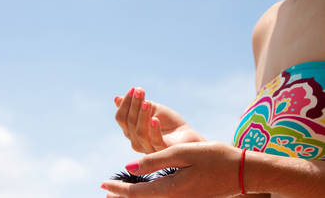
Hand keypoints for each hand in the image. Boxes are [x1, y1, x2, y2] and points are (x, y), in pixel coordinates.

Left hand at [101, 141, 241, 197]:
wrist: (243, 171)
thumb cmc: (214, 157)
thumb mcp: (183, 153)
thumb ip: (155, 161)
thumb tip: (129, 167)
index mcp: (172, 189)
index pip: (137, 193)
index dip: (118, 189)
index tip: (103, 184)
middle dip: (122, 196)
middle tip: (105, 191)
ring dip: (133, 195)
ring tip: (118, 191)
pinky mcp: (189, 197)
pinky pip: (161, 197)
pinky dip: (147, 193)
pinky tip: (143, 187)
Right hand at [114, 87, 204, 153]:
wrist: (187, 135)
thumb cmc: (168, 123)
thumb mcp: (151, 110)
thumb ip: (136, 106)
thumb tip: (116, 98)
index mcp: (131, 132)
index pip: (121, 118)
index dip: (125, 103)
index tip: (133, 89)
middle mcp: (136, 142)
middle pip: (129, 123)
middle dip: (134, 105)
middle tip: (140, 91)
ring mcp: (148, 149)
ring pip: (139, 132)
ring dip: (142, 115)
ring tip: (147, 102)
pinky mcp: (164, 153)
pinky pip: (155, 142)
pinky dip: (154, 130)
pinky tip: (155, 119)